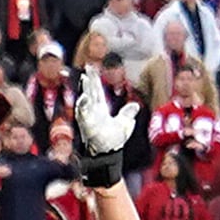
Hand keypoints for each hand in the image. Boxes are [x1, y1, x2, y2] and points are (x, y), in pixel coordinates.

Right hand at [72, 70, 136, 188]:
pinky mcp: (86, 123)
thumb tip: (135, 106)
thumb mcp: (124, 125)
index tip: (92, 68)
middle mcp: (93, 110)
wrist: (108, 152)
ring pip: (86, 99)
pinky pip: (83, 112)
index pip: (97, 91)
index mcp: (101, 109)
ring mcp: (88, 115)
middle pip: (91, 91)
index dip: (95, 80)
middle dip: (90, 79)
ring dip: (86, 89)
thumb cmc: (114, 140)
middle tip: (88, 66)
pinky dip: (83, 104)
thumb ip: (127, 114)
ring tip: (86, 78)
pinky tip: (85, 96)